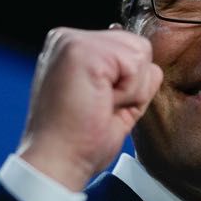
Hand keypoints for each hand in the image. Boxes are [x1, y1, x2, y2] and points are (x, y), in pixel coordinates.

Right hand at [17, 26, 161, 190]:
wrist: (57, 163)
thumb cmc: (80, 141)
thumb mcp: (114, 99)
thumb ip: (129, 73)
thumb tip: (143, 51)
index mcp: (73, 48)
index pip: (129, 49)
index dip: (130, 85)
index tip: (99, 106)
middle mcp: (68, 38)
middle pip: (139, 47)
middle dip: (133, 85)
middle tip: (100, 107)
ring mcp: (73, 40)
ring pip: (141, 53)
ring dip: (131, 90)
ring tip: (99, 105)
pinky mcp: (81, 49)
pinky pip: (135, 64)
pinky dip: (128, 92)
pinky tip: (100, 103)